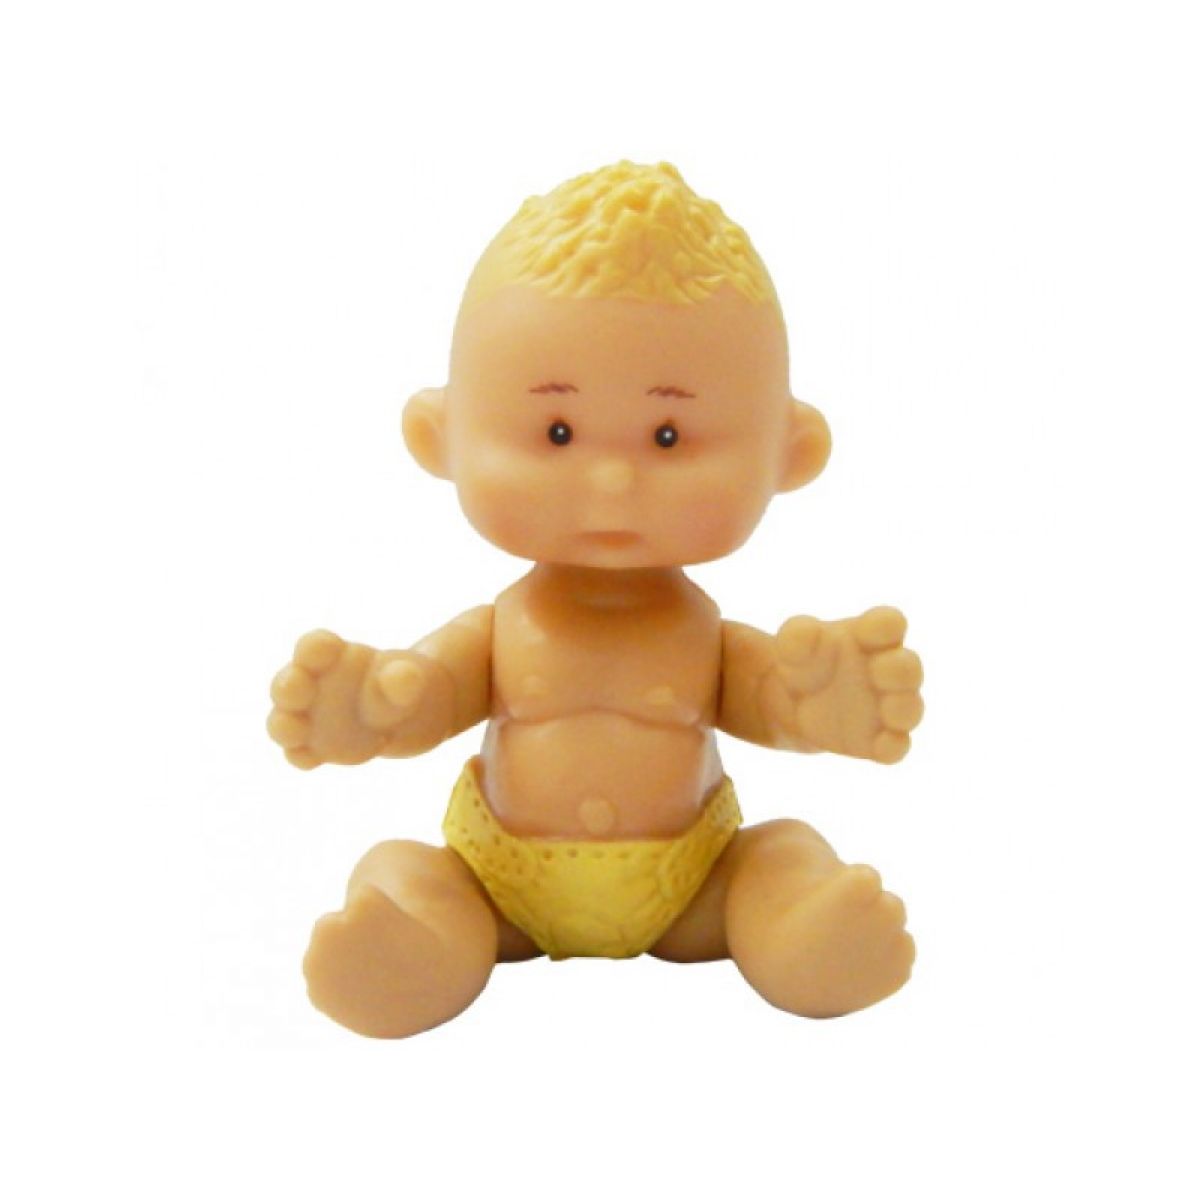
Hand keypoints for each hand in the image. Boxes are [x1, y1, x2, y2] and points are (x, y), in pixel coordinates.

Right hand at [267, 631, 452, 767]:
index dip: (314, 646)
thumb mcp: (405, 675)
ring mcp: (307, 718)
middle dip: (288, 685)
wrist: (400, 715)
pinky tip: (311, 760)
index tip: (323, 647)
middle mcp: (309, 685)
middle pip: (288, 682)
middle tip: (295, 687)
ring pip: (283, 722)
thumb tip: (406, 674)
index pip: (313, 646)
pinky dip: (300, 757)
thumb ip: (401, 676)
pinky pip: (298, 754)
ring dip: (284, 726)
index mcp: (330, 656)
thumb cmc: (396, 682)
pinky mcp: (312, 747)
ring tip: (295, 729)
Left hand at [762, 607, 923, 762]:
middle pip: (910, 666)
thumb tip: (805, 633)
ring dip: (904, 708)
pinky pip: (897, 747)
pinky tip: (879, 746)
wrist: (791, 704)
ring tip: (887, 708)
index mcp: (870, 637)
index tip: (864, 632)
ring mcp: (886, 707)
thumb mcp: (793, 643)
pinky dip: (894, 748)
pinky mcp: (878, 739)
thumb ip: (797, 634)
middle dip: (901, 670)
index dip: (885, 625)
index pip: (890, 623)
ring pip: (911, 709)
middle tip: (877, 671)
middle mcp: (887, 670)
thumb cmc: (805, 661)